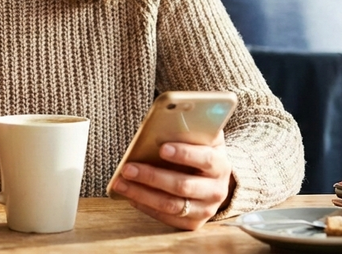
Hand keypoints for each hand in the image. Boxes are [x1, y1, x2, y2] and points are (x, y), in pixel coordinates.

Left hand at [110, 132, 234, 229]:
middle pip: (183, 186)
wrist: (213, 177)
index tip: (162, 148)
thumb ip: (189, 128)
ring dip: (142, 194)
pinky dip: (146, 207)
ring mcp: (206, 209)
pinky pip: (167, 218)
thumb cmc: (200, 151)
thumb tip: (164, 119)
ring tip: (121, 183)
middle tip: (128, 168)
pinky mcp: (194, 223)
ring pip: (171, 205)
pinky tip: (131, 196)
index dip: (184, 154)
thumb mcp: (201, 137)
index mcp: (220, 164)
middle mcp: (217, 190)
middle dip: (152, 177)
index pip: (205, 159)